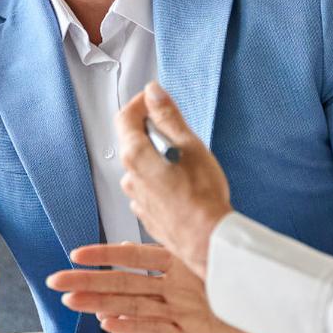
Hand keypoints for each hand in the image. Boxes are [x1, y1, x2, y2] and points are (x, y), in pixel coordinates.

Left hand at [46, 242, 272, 332]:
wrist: (276, 304)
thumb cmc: (242, 281)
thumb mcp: (210, 261)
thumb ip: (180, 257)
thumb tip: (148, 249)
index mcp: (183, 258)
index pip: (134, 253)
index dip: (104, 254)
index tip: (75, 254)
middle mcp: (179, 280)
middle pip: (124, 279)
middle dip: (87, 280)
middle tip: (55, 280)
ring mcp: (184, 306)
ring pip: (133, 303)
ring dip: (100, 303)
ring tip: (71, 301)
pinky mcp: (192, 332)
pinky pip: (155, 329)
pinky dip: (131, 326)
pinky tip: (108, 325)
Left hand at [116, 83, 233, 276]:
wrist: (207, 239)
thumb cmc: (202, 195)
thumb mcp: (190, 145)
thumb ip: (168, 116)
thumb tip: (153, 92)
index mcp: (136, 155)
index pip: (125, 116)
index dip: (141, 103)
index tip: (156, 100)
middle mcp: (130, 176)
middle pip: (134, 140)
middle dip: (154, 131)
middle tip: (180, 133)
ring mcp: (136, 197)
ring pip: (143, 165)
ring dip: (158, 157)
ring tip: (186, 164)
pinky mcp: (146, 212)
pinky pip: (149, 185)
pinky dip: (161, 178)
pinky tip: (183, 185)